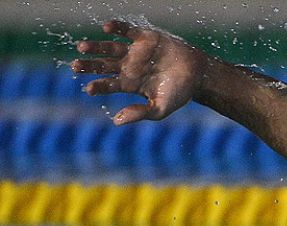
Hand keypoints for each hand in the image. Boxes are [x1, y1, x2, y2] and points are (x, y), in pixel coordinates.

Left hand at [72, 20, 206, 125]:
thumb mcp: (160, 108)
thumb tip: (116, 122)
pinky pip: (126, 31)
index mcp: (130, 84)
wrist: (198, 74)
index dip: (98, 86)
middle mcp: (129, 67)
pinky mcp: (145, 37)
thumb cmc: (180, 93)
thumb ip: (139, 114)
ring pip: (110, 48)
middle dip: (89, 65)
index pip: (108, 84)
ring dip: (96, 47)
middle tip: (75, 65)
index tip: (88, 89)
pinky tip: (106, 28)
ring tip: (82, 47)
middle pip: (103, 65)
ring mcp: (136, 52)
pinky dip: (117, 28)